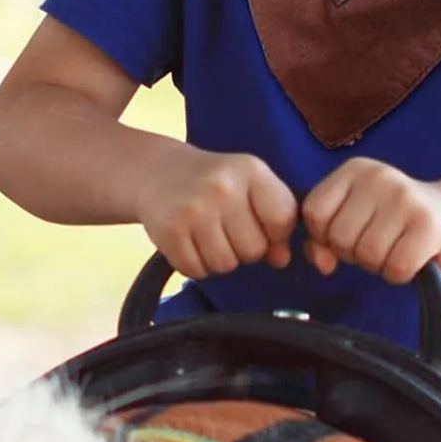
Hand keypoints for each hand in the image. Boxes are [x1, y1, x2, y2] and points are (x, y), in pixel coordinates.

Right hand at [136, 146, 297, 279]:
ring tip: (208, 235)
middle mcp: (223, 187)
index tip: (261, 227)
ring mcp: (193, 209)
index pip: (282, 218)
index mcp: (250, 170)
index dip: (276, 234)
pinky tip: (190, 242)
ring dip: (219, 259)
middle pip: (254, 249)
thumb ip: (274, 219)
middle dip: (244, 249)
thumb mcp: (250, 187)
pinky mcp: (169, 230)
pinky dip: (195, 265)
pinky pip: (196, 271)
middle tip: (227, 229)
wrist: (158, 171)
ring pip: (225, 265)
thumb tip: (282, 260)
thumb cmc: (215, 182)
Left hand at [300, 158, 440, 283]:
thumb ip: (322, 239)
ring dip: (378, 265)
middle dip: (354, 253)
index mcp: (355, 169)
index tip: (350, 233)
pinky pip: (395, 268)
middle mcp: (379, 176)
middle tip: (378, 242)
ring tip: (395, 248)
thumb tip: (322, 263)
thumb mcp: (353, 218)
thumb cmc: (392, 222)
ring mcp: (405, 198)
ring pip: (366, 255)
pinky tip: (412, 258)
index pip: (314, 211)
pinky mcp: (428, 225)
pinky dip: (399, 274)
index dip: (324, 235)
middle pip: (339, 237)